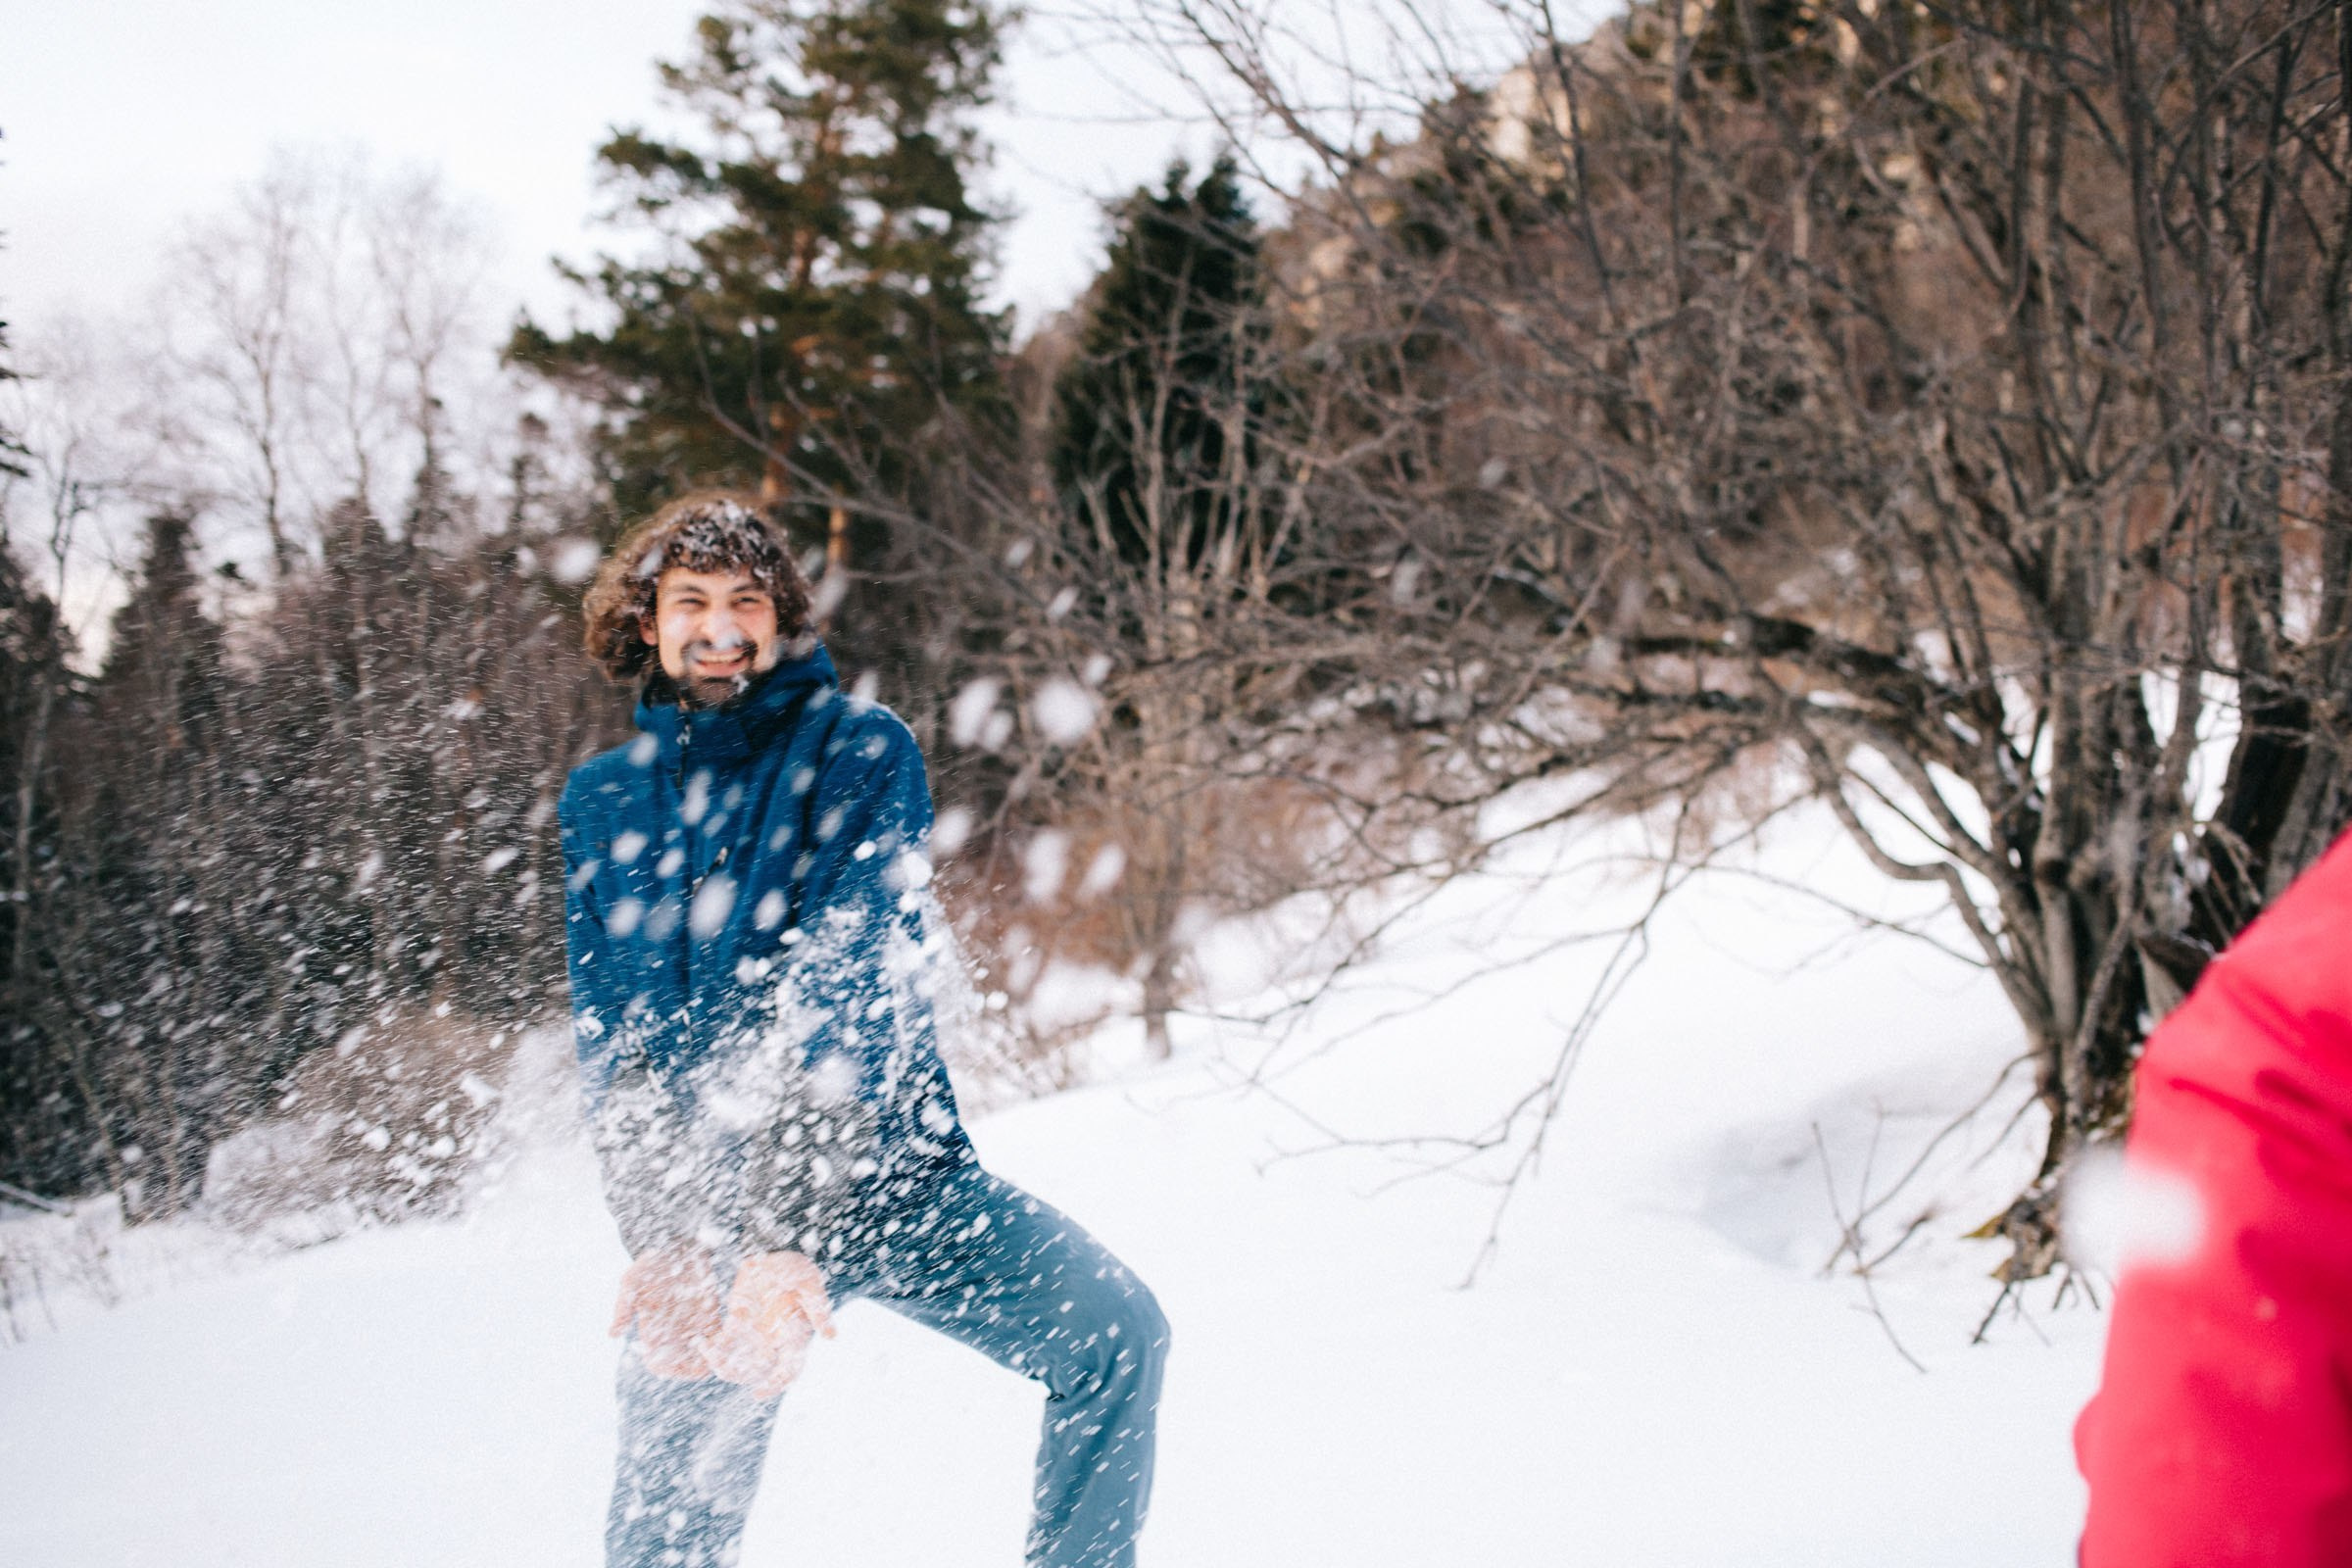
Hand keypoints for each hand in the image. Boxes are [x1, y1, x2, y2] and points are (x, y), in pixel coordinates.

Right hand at [609, 1244, 723, 1379]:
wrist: (676, 1246)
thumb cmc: (651, 1265)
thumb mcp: (632, 1283)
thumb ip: (623, 1308)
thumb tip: (612, 1334)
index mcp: (654, 1333)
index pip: (660, 1366)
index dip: (667, 1369)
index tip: (674, 1360)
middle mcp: (674, 1334)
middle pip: (685, 1367)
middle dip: (691, 1368)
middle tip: (696, 1355)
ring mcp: (694, 1326)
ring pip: (703, 1358)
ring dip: (708, 1358)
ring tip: (709, 1346)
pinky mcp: (712, 1315)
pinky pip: (719, 1340)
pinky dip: (720, 1344)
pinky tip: (719, 1336)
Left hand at [701, 1250, 835, 1395]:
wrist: (773, 1253)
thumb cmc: (796, 1269)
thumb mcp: (809, 1284)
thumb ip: (818, 1309)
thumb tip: (832, 1336)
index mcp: (793, 1337)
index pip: (788, 1370)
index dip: (775, 1385)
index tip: (758, 1393)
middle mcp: (772, 1341)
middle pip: (756, 1372)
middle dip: (737, 1374)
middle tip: (720, 1365)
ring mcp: (753, 1334)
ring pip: (737, 1362)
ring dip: (720, 1363)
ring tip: (707, 1349)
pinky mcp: (737, 1323)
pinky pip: (723, 1343)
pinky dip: (712, 1346)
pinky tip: (702, 1341)